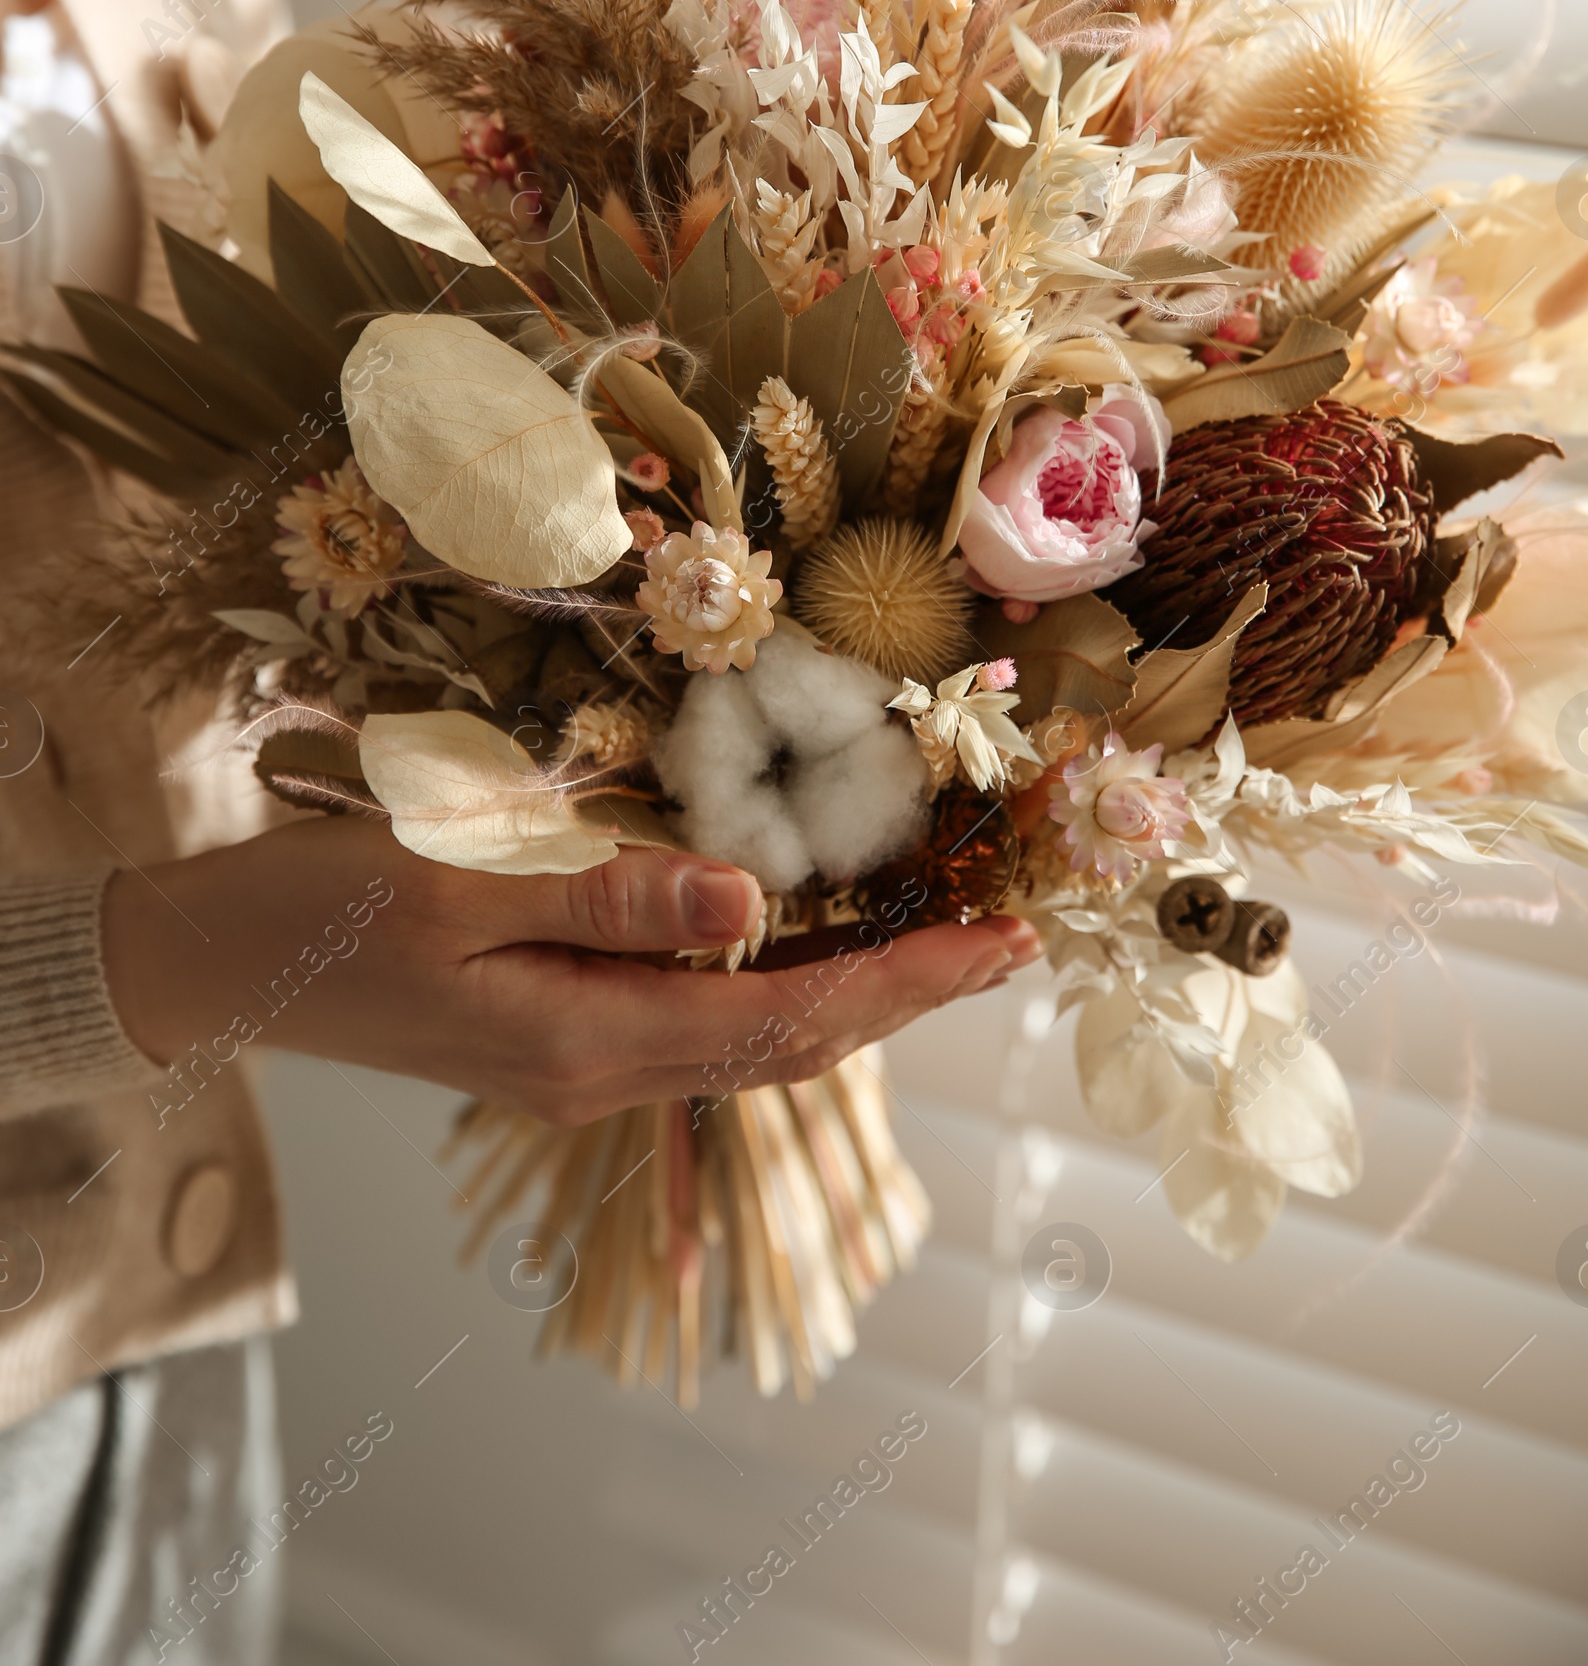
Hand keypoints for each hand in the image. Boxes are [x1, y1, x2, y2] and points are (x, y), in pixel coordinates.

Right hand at [101, 815, 1042, 1125]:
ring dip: (854, 996)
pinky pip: (701, 1026)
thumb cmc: (323, 906)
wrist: (219, 965)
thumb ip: (610, 893)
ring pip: (753, 1041)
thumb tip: (755, 899)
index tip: (1001, 942)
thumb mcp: (459, 880)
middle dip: (908, 995)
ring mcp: (581, 1064)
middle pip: (792, 1042)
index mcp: (589, 1036)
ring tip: (938, 944)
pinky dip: (777, 989)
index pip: (789, 1015)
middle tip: (1007, 940)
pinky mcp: (558, 1038)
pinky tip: (806, 946)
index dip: (906, 982)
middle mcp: (603, 1068)